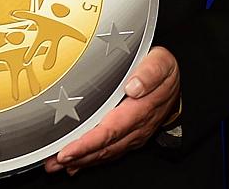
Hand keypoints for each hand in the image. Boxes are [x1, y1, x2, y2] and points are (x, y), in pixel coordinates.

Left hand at [44, 45, 180, 175]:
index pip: (111, 131)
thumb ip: (149, 73)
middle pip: (104, 148)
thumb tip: (134, 86)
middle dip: (77, 157)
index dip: (88, 144)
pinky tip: (75, 165)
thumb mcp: (161, 63)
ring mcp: (133, 135)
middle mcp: (136, 127)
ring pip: (105, 153)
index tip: (68, 151)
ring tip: (56, 165)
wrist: (176, 83)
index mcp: (141, 109)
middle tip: (52, 163)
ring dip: (80, 161)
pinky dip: (90, 160)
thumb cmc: (164, 72)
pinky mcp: (129, 137)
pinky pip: (109, 152)